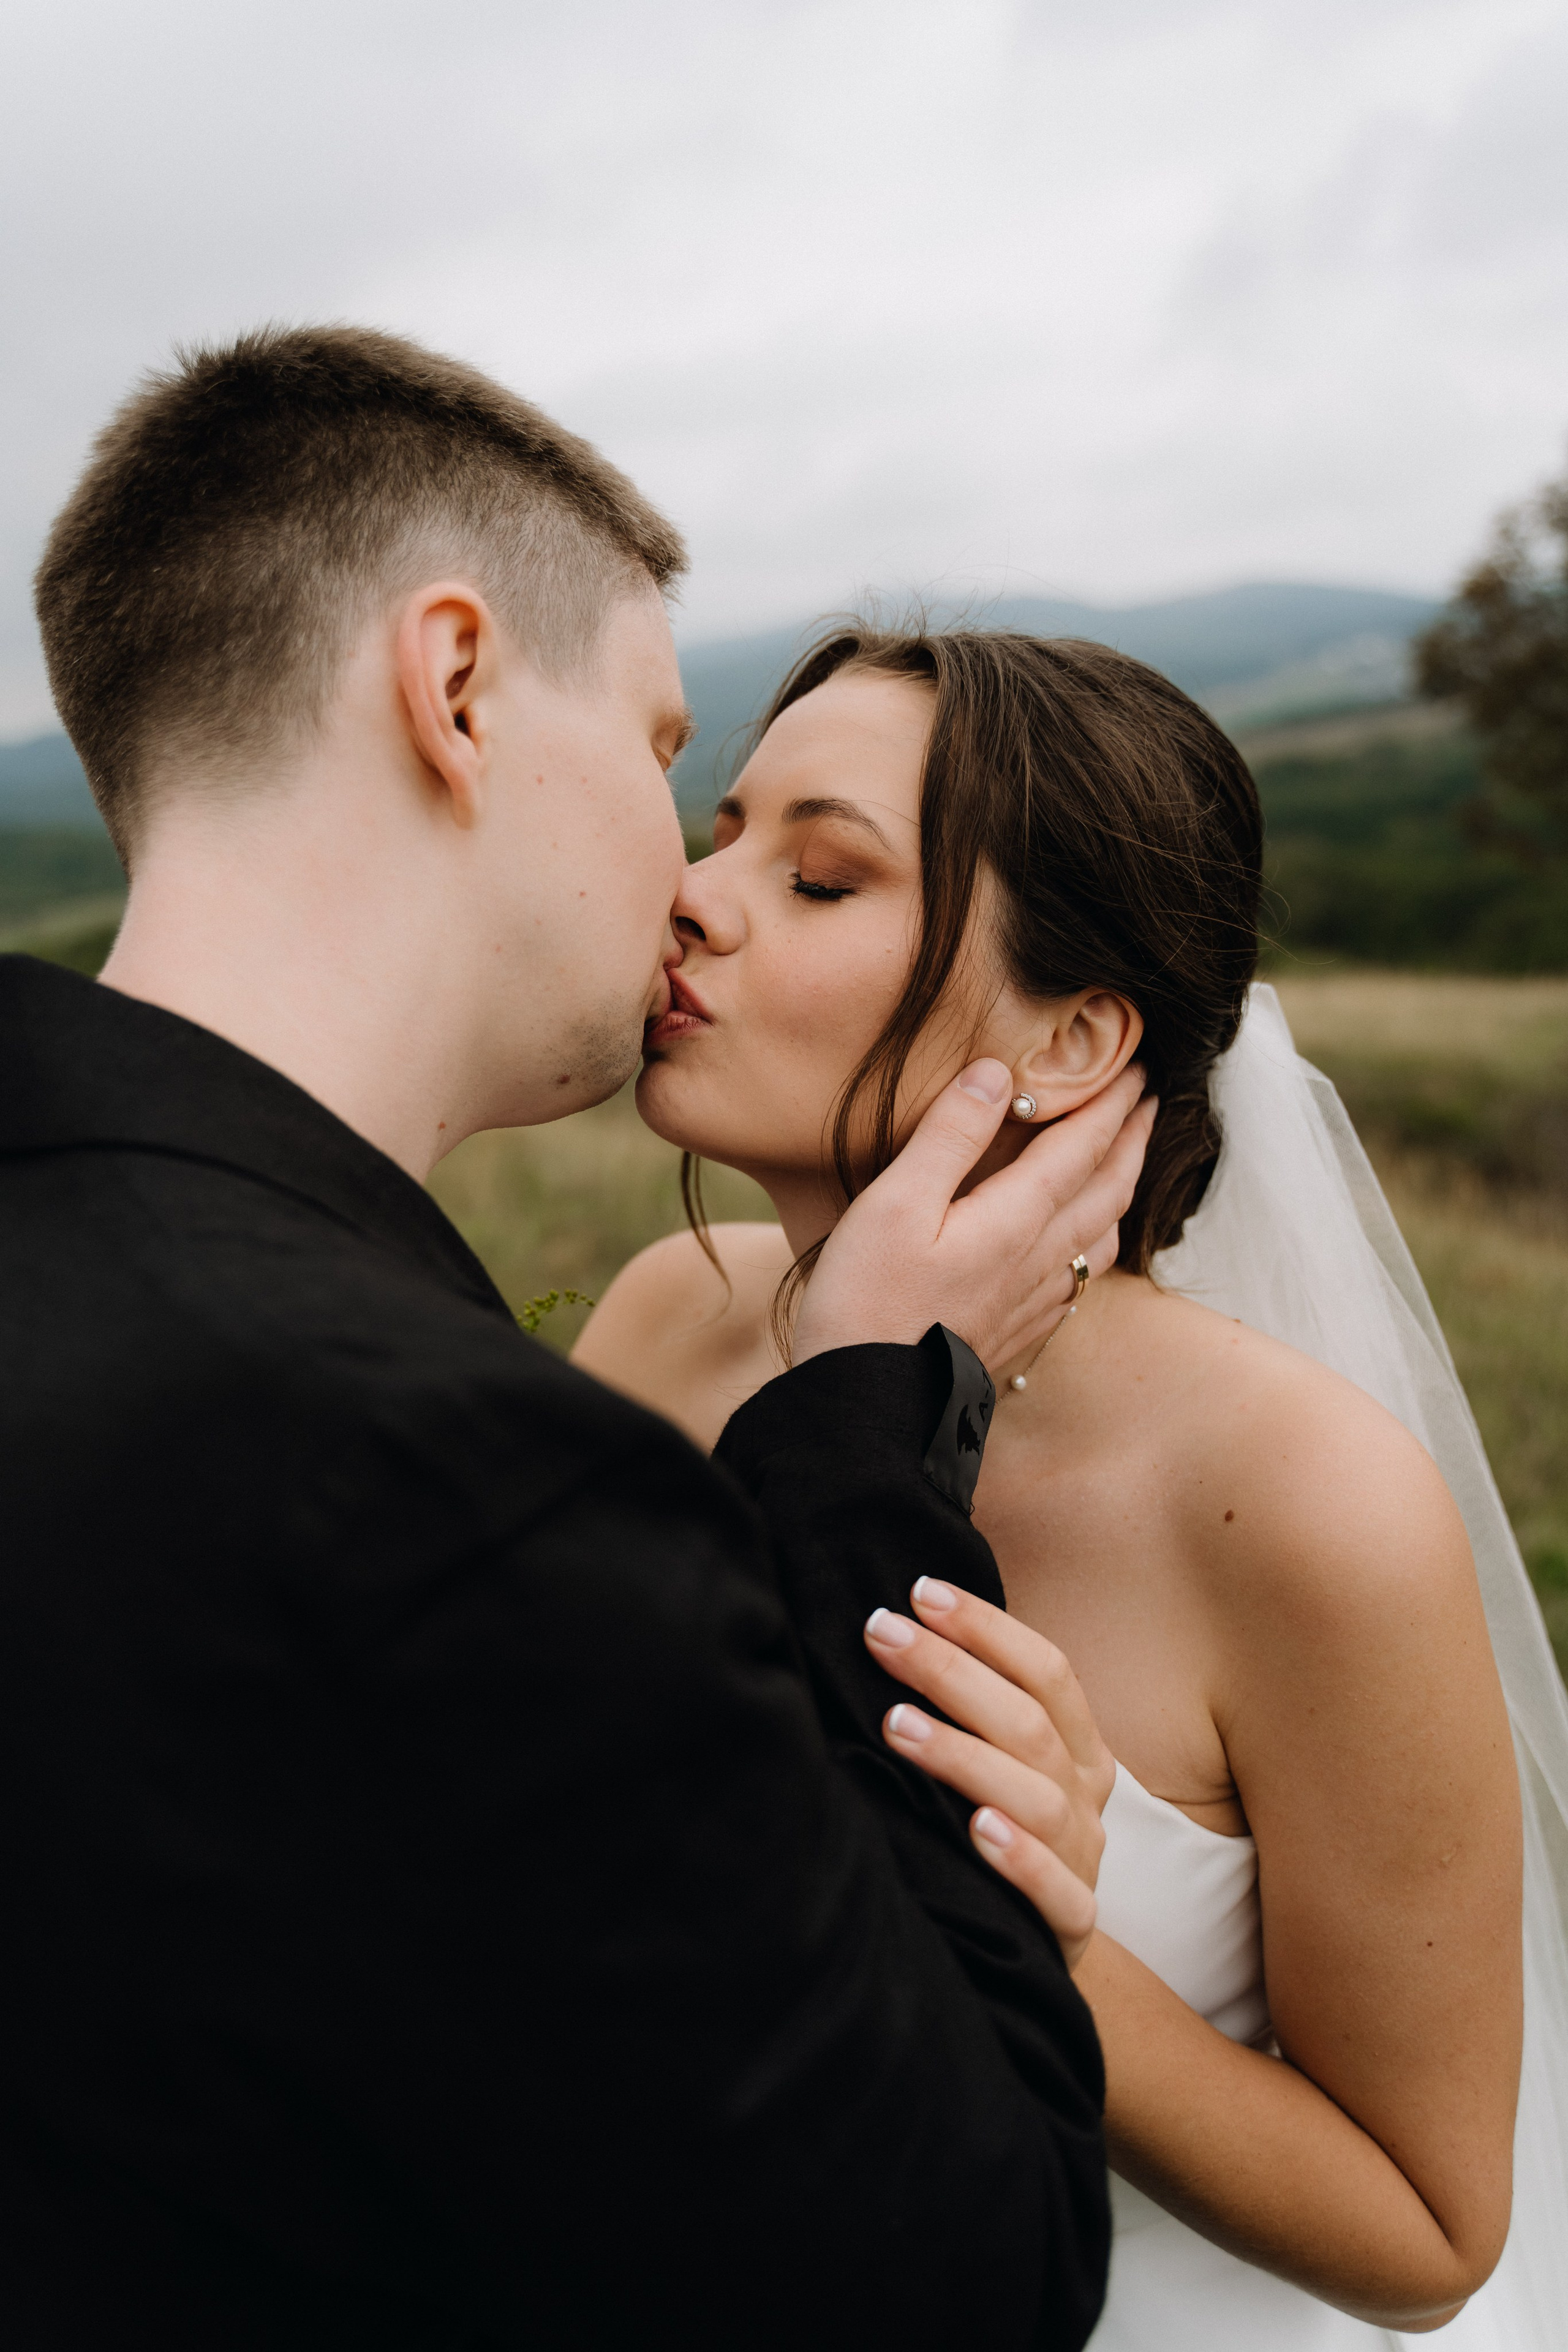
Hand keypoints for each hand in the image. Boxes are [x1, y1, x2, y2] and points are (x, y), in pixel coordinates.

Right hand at [792, 1059, 1154, 1372]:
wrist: (867, 1409)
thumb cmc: (868, 1302)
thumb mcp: (895, 1203)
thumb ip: (949, 1135)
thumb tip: (997, 1074)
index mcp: (1016, 1221)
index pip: (1082, 1148)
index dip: (1112, 1103)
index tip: (1136, 1068)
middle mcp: (1039, 1261)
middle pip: (1108, 1190)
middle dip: (1133, 1139)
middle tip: (1150, 1100)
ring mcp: (1033, 1303)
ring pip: (1102, 1238)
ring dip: (1122, 1190)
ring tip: (1125, 1165)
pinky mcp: (1016, 1333)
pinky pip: (1080, 1279)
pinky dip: (1096, 1243)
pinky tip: (1080, 1249)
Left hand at [864, 1578, 1115, 1971]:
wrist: (1033, 1949)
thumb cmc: (998, 1833)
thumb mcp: (1000, 1765)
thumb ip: (973, 1709)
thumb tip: (897, 1626)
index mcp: (1079, 1748)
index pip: (1046, 1670)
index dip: (986, 1628)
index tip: (918, 1591)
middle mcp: (1086, 1797)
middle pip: (1030, 1722)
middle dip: (951, 1671)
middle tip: (883, 1635)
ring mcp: (1084, 1861)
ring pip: (1038, 1799)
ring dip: (964, 1756)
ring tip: (896, 1725)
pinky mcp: (1072, 1926)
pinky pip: (1059, 1894)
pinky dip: (1022, 1859)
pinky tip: (977, 1830)